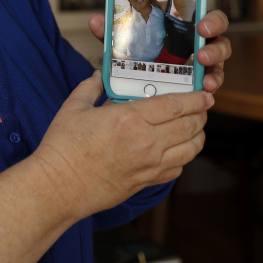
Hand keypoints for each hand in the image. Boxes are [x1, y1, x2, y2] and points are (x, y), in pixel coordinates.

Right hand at [34, 71, 212, 220]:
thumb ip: (90, 88)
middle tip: (202, 107)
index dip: (194, 98)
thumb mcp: (74, 108)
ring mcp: (148, 165)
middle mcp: (146, 142)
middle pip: (189, 126)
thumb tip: (99, 76)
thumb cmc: (63, 148)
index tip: (203, 94)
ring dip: (198, 136)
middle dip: (200, 114)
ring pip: (189, 149)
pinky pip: (176, 169)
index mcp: (130, 119)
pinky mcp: (145, 182)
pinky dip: (184, 157)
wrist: (59, 186)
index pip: (175, 105)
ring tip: (196, 128)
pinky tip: (178, 151)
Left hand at [87, 0, 231, 93]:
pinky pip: (216, 74)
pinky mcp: (205, 74)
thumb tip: (95, 20)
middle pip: (215, 19)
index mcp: (178, 16)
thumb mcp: (123, 41)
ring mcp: (203, 52)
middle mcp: (195, 32)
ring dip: (215, 51)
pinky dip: (214, 78)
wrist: (142, 88)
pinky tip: (207, 83)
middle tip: (203, 27)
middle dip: (214, 20)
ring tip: (202, 58)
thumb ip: (113, 31)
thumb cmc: (138, 57)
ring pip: (221, 46)